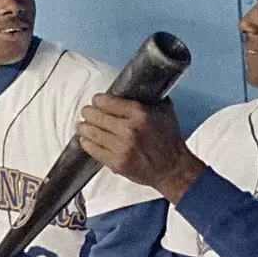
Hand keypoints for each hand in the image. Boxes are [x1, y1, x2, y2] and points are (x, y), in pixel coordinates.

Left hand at [77, 94, 204, 202]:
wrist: (173, 169)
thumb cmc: (169, 140)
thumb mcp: (164, 111)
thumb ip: (148, 98)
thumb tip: (134, 87)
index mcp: (139, 114)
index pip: (105, 101)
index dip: (97, 100)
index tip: (96, 101)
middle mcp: (128, 129)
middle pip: (94, 116)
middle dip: (88, 113)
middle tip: (87, 113)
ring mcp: (121, 148)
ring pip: (89, 132)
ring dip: (84, 127)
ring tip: (84, 126)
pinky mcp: (116, 163)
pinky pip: (92, 149)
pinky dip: (87, 143)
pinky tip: (87, 139)